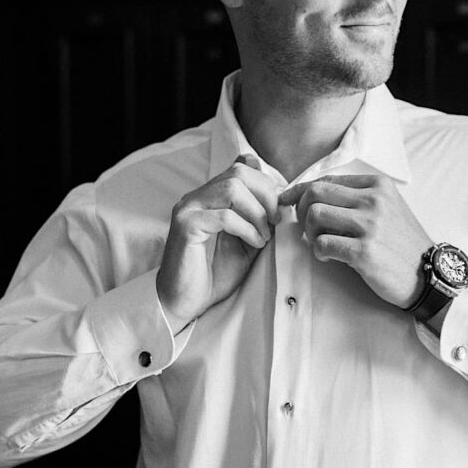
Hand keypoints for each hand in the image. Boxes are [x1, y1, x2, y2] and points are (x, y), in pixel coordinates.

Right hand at [157, 154, 278, 328]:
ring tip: (264, 236)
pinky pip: (224, 216)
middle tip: (276, 221)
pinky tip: (255, 243)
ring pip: (231, 188)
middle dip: (266, 195)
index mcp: (210, 196)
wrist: (187, 300)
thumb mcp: (248, 240)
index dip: (268, 185)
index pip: (242, 168)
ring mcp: (188, 209)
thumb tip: (281, 199)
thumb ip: (260, 218)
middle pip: (239, 172)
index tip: (281, 210)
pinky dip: (246, 228)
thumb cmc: (216, 272)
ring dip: (257, 212)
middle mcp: (197, 197)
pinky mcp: (185, 226)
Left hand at [279, 174, 432, 307]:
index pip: (327, 180)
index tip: (288, 202)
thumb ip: (358, 198)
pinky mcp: (364, 251)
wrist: (430, 274)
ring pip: (314, 215)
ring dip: (309, 233)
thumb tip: (313, 195)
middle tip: (307, 228)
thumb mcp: (389, 209)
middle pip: (315, 193)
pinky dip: (318, 252)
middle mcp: (374, 201)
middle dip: (301, 210)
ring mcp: (370, 225)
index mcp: (378, 186)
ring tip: (321, 244)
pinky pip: (322, 244)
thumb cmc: (404, 244)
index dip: (301, 191)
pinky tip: (329, 258)